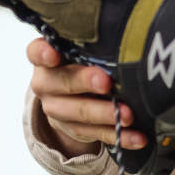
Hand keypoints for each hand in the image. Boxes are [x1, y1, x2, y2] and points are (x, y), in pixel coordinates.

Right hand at [27, 39, 146, 155]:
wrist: (75, 93)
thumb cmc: (83, 59)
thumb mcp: (83, 48)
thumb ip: (94, 43)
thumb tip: (127, 37)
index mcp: (45, 56)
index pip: (36, 51)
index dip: (44, 53)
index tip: (54, 54)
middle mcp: (45, 83)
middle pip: (62, 82)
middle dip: (85, 82)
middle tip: (106, 83)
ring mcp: (56, 109)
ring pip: (79, 113)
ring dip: (105, 114)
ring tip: (128, 115)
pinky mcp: (73, 129)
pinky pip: (96, 134)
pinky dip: (120, 136)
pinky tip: (138, 137)